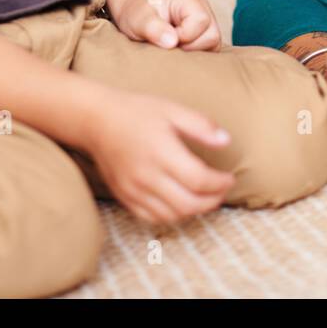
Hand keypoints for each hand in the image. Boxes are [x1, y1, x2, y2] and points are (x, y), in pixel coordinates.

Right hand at [78, 86, 235, 224]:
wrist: (96, 121)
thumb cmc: (137, 112)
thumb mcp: (172, 109)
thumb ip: (201, 126)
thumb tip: (226, 141)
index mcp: (161, 152)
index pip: (199, 180)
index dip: (220, 183)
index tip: (230, 177)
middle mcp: (146, 176)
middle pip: (188, 203)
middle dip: (212, 201)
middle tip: (223, 191)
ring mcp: (133, 190)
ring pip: (172, 215)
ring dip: (195, 211)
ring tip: (207, 197)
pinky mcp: (125, 197)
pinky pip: (153, 218)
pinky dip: (173, 216)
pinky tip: (183, 203)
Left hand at [112, 0, 221, 51]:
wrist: (136, 18)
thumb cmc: (137, 16)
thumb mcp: (138, 20)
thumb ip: (153, 28)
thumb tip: (172, 41)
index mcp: (188, 0)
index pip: (200, 22)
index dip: (184, 36)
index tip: (164, 39)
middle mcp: (202, 9)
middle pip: (212, 36)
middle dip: (190, 48)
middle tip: (168, 46)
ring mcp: (206, 24)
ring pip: (213, 46)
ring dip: (192, 53)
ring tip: (172, 48)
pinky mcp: (205, 37)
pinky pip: (209, 52)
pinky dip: (194, 57)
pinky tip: (178, 52)